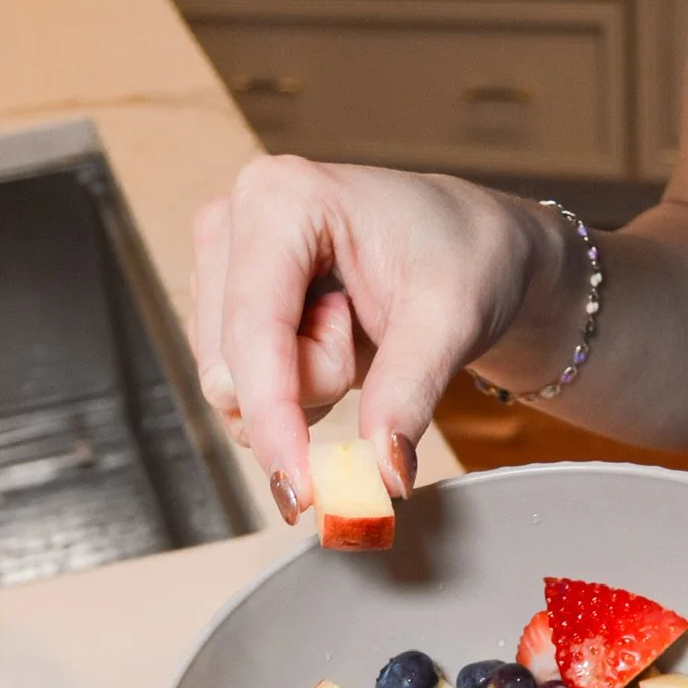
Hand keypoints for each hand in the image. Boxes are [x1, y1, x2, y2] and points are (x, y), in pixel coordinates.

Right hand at [189, 157, 567, 517]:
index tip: (304, 489)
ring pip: (229, 389)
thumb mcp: (451, 322)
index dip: (273, 417)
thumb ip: (408, 395)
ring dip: (301, 391)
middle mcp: (231, 222)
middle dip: (305, 389)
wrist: (468, 250)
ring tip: (352, 331)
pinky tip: (329, 342)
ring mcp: (219, 264)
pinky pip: (238, 391)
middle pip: (231, 371)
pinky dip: (291, 392)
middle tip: (364, 337)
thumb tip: (381, 475)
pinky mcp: (220, 304)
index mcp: (279, 198)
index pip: (253, 332)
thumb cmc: (463, 257)